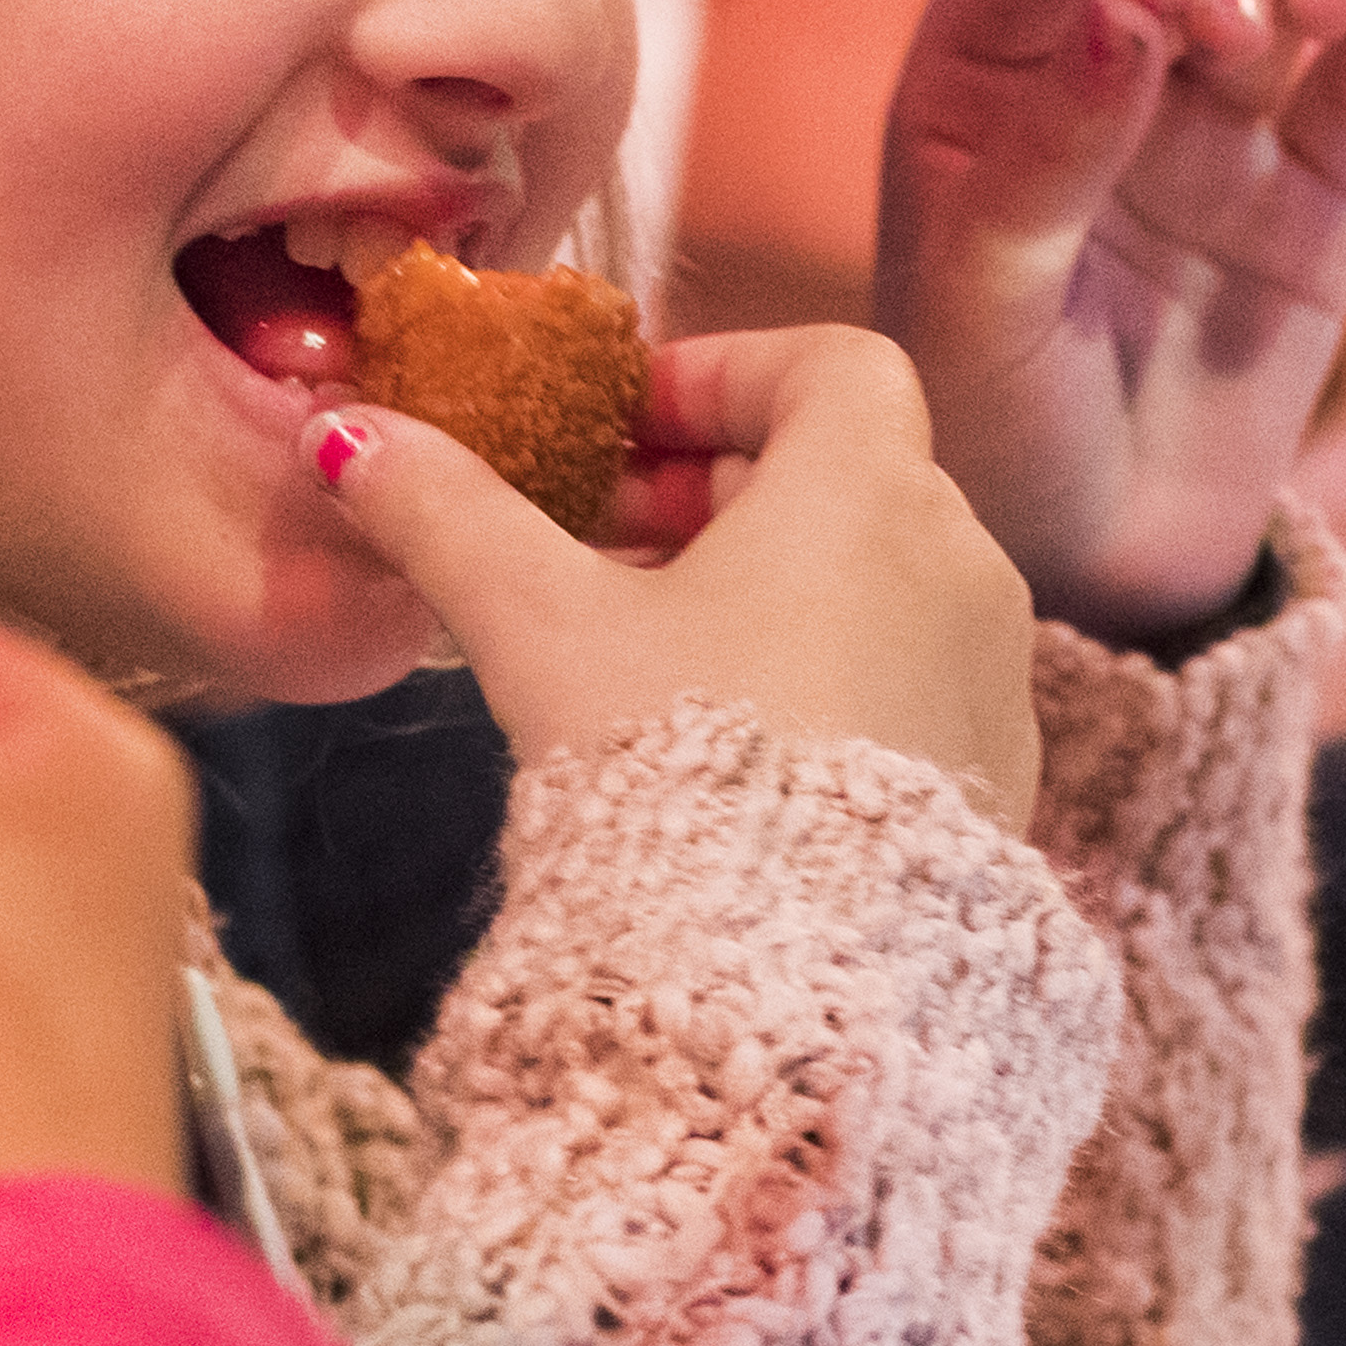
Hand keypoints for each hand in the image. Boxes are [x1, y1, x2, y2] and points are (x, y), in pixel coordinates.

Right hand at [313, 320, 1041, 830]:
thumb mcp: (539, 626)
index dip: (716, 374)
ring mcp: (991, 675)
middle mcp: (961, 562)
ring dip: (766, 586)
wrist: (794, 981)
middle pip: (842, 472)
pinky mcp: (995, 776)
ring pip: (875, 580)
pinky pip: (907, 679)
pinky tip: (726, 748)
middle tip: (598, 540)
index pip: (826, 364)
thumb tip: (351, 436)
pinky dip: (825, 672)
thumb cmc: (678, 770)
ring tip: (644, 652)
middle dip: (711, 491)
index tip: (619, 429)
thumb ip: (448, 516)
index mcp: (870, 490)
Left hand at [871, 0, 1345, 642]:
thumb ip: (1045, 154)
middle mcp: (1105, 78)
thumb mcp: (983, 301)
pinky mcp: (1315, 200)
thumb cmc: (988, 430)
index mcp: (986, 78)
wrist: (1090, 568)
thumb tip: (1123, 8)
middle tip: (1232, 36)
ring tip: (1329, 13)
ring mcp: (1217, 132)